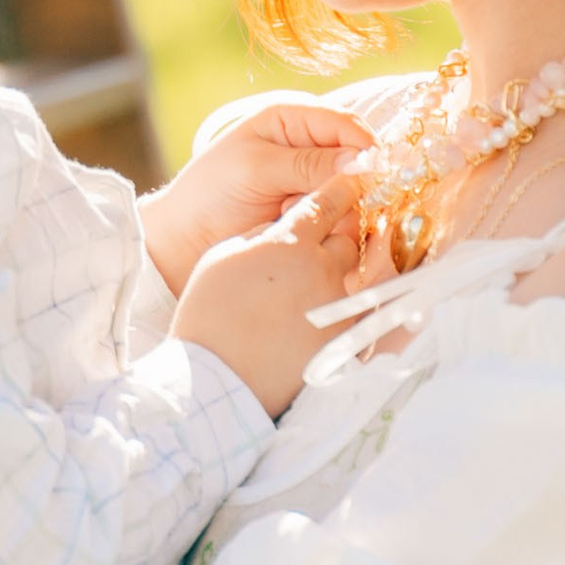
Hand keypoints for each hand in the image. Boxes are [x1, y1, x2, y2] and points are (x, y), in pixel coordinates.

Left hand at [141, 100, 376, 297]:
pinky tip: (295, 232)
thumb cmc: (211, 192)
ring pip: (353, 196)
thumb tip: (362, 162)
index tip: (370, 173)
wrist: (186, 240)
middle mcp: (311, 149)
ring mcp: (314, 186)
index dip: (364, 146)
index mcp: (293, 119)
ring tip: (287, 216)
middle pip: (358, 161)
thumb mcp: (256, 168)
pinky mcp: (315, 218)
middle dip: (344, 184)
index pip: (346, 124)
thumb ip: (307, 164)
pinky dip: (327, 229)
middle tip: (313, 202)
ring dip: (330, 210)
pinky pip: (342, 222)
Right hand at [171, 185, 364, 416]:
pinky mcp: (346, 342)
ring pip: (354, 283)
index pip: (327, 203)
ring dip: (335, 286)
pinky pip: (355, 321)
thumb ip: (260, 236)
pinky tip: (315, 330)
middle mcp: (322, 269)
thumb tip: (282, 230)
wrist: (216, 379)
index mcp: (290, 242)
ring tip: (307, 304)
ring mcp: (338, 308)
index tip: (350, 185)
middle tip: (311, 261)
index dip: (340, 191)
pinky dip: (342, 320)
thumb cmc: (208, 314)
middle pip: (347, 244)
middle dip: (335, 246)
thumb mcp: (223, 257)